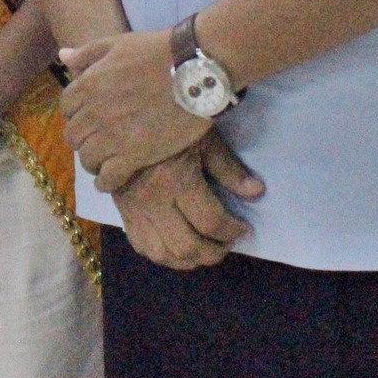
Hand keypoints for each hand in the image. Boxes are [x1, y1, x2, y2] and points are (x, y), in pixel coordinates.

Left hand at [60, 31, 211, 192]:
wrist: (195, 71)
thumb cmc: (158, 51)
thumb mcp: (118, 43)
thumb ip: (87, 52)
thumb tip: (63, 56)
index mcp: (88, 85)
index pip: (66, 108)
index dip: (77, 113)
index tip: (90, 117)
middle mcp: (94, 113)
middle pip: (73, 136)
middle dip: (83, 138)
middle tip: (98, 140)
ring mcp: (112, 137)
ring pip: (87, 159)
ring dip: (93, 161)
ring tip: (105, 161)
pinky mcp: (134, 156)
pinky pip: (108, 178)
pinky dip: (106, 182)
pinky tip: (113, 180)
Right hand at [110, 129, 264, 269]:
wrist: (121, 116)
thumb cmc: (169, 122)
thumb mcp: (203, 139)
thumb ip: (229, 169)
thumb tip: (256, 192)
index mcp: (177, 180)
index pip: (211, 222)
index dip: (232, 231)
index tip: (244, 228)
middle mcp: (154, 201)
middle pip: (187, 247)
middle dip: (214, 252)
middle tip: (226, 242)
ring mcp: (135, 210)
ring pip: (163, 254)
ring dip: (189, 260)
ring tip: (204, 248)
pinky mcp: (123, 212)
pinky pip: (142, 246)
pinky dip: (162, 254)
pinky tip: (176, 246)